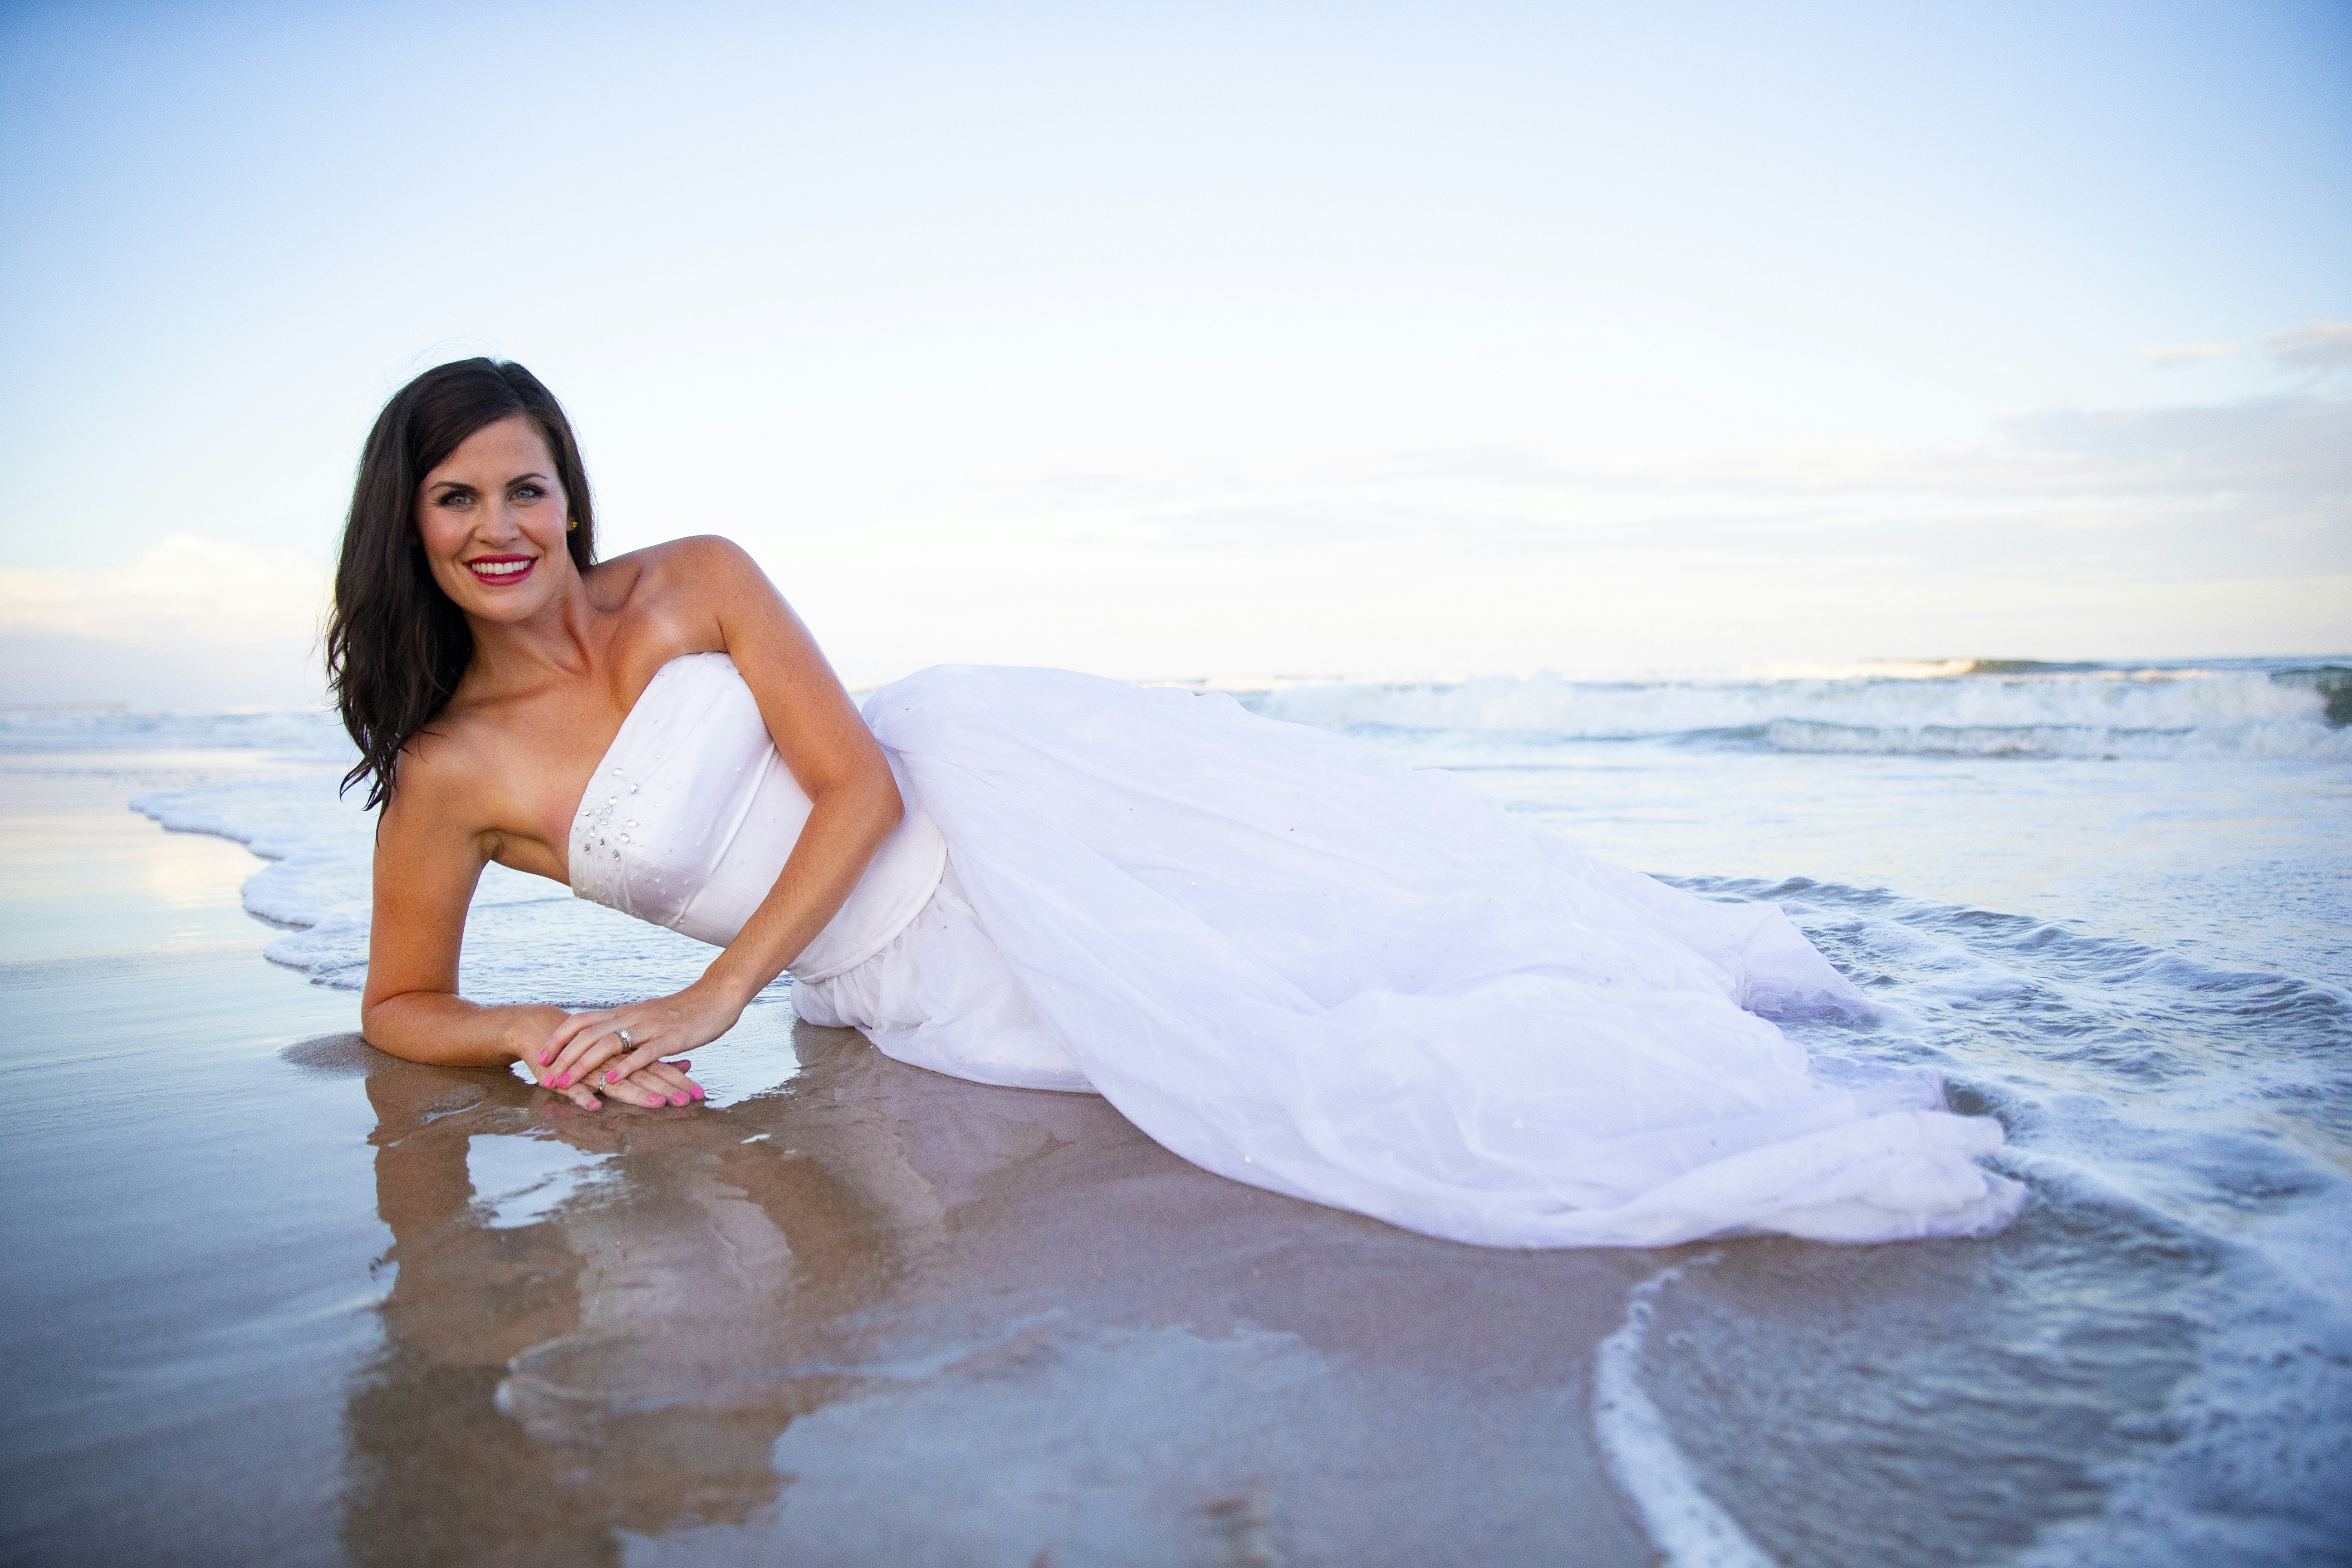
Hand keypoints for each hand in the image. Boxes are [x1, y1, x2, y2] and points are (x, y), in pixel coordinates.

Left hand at [507, 1006, 704, 1109]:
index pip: (581, 1021)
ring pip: (607, 1045)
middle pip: (586, 1035)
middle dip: (561, 1058)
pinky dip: (622, 1068)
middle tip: (544, 1078)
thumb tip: (605, 1043)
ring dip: (582, 1066)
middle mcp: (631, 1017)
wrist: (717, 996)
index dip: (558, 1038)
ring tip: (565, 1084)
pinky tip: (609, 1081)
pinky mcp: (669, 1039)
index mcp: (624, 1012)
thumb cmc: (685, 1010)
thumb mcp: (648, 1017)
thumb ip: (627, 1027)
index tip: (540, 1056)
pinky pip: (642, 1054)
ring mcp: (649, 1027)